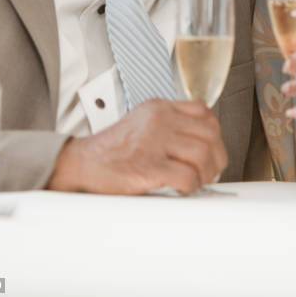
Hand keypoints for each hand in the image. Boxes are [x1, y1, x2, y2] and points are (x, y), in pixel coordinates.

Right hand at [48, 99, 227, 194]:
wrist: (79, 165)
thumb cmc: (111, 150)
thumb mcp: (142, 122)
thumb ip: (169, 125)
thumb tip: (200, 144)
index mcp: (159, 107)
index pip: (203, 111)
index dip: (213, 133)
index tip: (210, 148)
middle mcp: (159, 120)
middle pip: (210, 133)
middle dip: (216, 156)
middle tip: (208, 171)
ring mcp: (154, 141)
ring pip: (203, 154)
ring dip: (205, 174)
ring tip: (196, 182)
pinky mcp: (148, 166)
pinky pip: (187, 176)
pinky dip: (191, 187)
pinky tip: (182, 189)